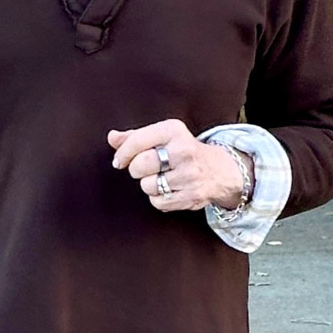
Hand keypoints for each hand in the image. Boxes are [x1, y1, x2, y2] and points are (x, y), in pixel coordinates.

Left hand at [108, 120, 244, 213]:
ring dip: (149, 184)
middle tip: (146, 169)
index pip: (137, 140)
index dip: (122, 153)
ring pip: (147, 186)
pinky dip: (158, 198)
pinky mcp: (191, 196)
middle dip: (136, 170)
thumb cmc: (183, 151)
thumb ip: (135, 136)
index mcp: (174, 130)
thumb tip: (112, 137)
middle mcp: (183, 151)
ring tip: (162, 178)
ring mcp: (189, 175)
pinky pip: (158, 202)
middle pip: (140, 165)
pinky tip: (169, 189)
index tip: (118, 161)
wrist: (220, 170)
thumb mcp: (162, 136)